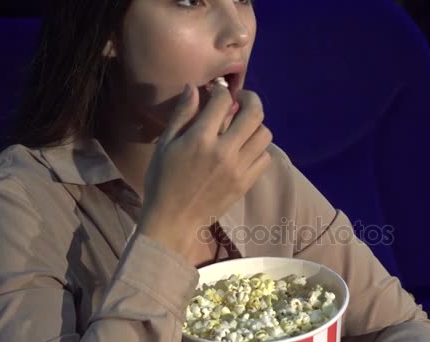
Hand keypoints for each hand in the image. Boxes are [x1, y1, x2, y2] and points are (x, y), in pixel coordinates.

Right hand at [137, 83, 272, 263]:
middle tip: (242, 100)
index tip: (217, 93)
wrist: (174, 220)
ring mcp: (239, 168)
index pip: (224, 101)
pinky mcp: (246, 183)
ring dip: (256, 125)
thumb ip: (183, 114)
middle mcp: (225, 151)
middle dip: (250, 98)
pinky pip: (265, 158)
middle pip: (254, 113)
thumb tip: (194, 87)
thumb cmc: (163, 180)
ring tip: (244, 126)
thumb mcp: (165, 144)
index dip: (221, 91)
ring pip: (264, 134)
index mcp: (201, 139)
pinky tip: (246, 149)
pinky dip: (259, 149)